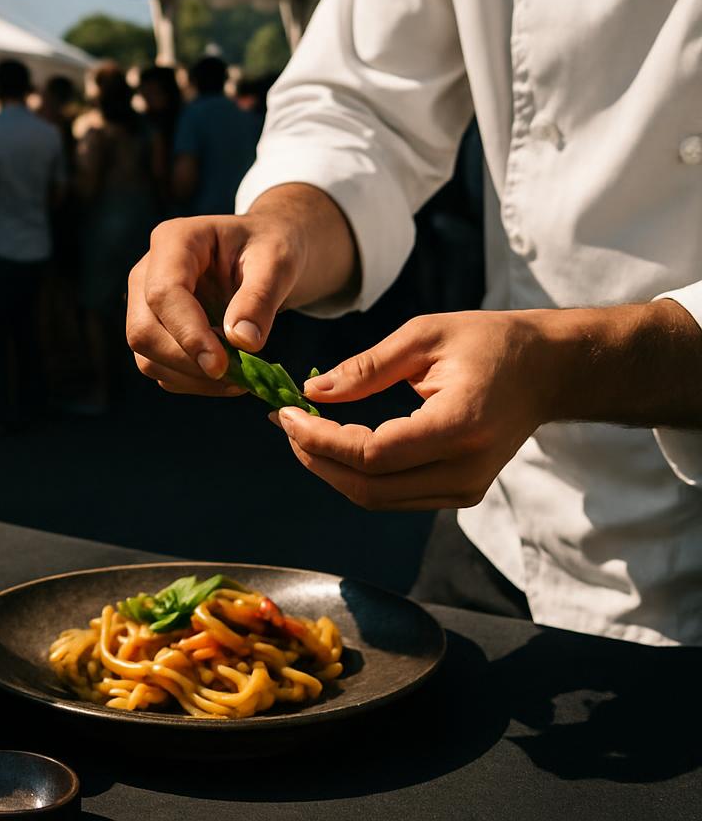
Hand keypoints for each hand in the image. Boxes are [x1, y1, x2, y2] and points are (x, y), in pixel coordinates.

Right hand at [126, 185, 353, 396]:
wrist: (265, 254)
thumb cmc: (271, 248)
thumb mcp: (277, 263)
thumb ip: (259, 297)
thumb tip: (242, 341)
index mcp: (174, 241)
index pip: (163, 294)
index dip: (188, 334)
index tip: (222, 365)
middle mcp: (147, 272)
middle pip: (143, 331)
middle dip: (188, 362)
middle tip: (238, 377)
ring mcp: (144, 304)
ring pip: (147, 357)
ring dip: (192, 378)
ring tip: (240, 377)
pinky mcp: (155, 331)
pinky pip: (161, 368)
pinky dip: (193, 382)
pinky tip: (229, 376)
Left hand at [276, 311, 552, 509]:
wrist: (548, 372)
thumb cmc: (489, 343)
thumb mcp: (424, 336)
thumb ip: (365, 367)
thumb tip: (312, 392)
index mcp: (460, 426)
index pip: (373, 454)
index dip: (320, 440)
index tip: (286, 413)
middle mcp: (464, 469)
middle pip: (369, 488)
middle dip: (316, 459)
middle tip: (285, 423)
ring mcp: (465, 488)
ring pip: (377, 499)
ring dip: (330, 470)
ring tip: (302, 431)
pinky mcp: (460, 493)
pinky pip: (394, 495)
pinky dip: (356, 474)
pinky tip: (334, 443)